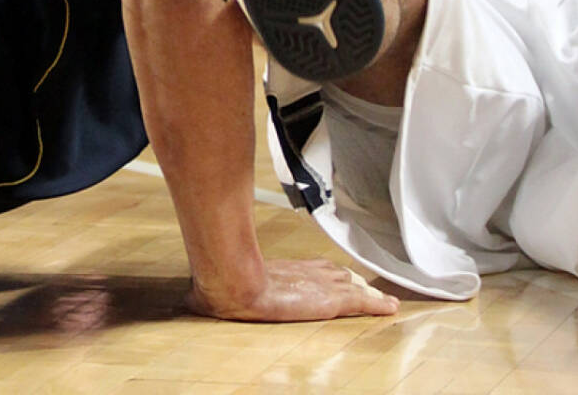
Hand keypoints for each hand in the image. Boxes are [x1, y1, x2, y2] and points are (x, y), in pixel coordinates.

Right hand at [188, 259, 399, 321]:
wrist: (232, 280)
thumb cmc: (221, 282)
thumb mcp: (216, 288)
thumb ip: (207, 293)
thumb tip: (186, 299)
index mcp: (284, 270)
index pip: (312, 268)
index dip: (325, 273)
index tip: (335, 275)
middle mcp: (306, 271)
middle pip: (335, 274)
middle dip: (350, 280)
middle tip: (365, 286)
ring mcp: (320, 284)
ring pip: (353, 286)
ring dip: (367, 293)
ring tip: (382, 301)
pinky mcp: (330, 299)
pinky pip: (362, 302)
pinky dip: (378, 304)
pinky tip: (391, 308)